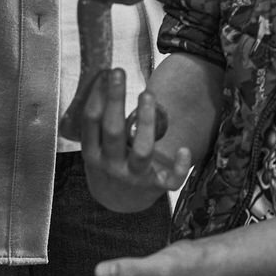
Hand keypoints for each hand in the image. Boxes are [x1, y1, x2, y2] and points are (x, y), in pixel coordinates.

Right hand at [79, 69, 193, 212]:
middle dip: (115, 100)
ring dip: (145, 122)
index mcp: (93, 154)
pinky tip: (184, 150)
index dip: (96, 96)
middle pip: (113, 131)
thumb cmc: (108, 163)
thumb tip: (106, 76)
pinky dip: (178, 167)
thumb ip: (100, 121)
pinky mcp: (156, 187)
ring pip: (142, 151)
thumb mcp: (95, 147)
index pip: (92, 122)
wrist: (117, 204)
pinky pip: (170, 180)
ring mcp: (134, 177)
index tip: (105, 72)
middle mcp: (111, 165)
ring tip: (147, 94)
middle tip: (119, 72)